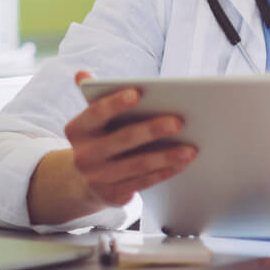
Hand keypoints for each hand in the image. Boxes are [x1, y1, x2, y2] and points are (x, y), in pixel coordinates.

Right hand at [63, 70, 196, 207]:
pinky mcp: (113, 195)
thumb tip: (83, 74)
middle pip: (123, 140)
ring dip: (166, 156)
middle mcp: (85, 155)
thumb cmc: (97, 140)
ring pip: (137, 164)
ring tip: (191, 148)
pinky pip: (144, 182)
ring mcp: (98, 178)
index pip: (96, 114)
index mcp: (78, 130)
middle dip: (152, 130)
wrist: (81, 182)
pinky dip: (165, 172)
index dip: (115, 103)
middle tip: (179, 121)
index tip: (138, 92)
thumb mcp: (91, 121)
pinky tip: (182, 162)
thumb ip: (95, 96)